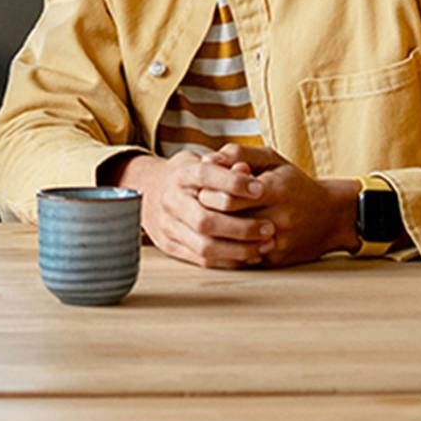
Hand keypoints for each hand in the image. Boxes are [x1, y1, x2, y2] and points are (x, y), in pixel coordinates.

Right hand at [118, 151, 274, 268]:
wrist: (151, 190)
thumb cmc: (189, 175)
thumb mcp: (204, 160)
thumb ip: (227, 163)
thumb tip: (246, 170)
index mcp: (181, 174)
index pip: (205, 176)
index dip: (233, 183)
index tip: (261, 189)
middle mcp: (171, 200)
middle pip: (204, 220)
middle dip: (241, 227)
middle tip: (269, 228)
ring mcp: (168, 226)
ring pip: (204, 246)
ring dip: (239, 249)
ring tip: (264, 245)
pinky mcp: (170, 245)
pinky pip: (202, 260)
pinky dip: (229, 260)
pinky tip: (250, 255)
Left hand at [201, 145, 360, 265]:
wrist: (331, 218)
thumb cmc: (295, 184)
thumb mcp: (272, 160)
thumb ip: (239, 153)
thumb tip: (207, 159)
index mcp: (277, 190)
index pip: (229, 197)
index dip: (209, 194)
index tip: (201, 189)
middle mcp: (279, 218)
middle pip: (228, 221)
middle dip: (208, 213)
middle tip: (196, 207)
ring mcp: (278, 242)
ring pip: (233, 243)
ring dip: (216, 234)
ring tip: (207, 222)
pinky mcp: (276, 260)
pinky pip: (243, 258)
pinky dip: (229, 249)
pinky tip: (221, 238)